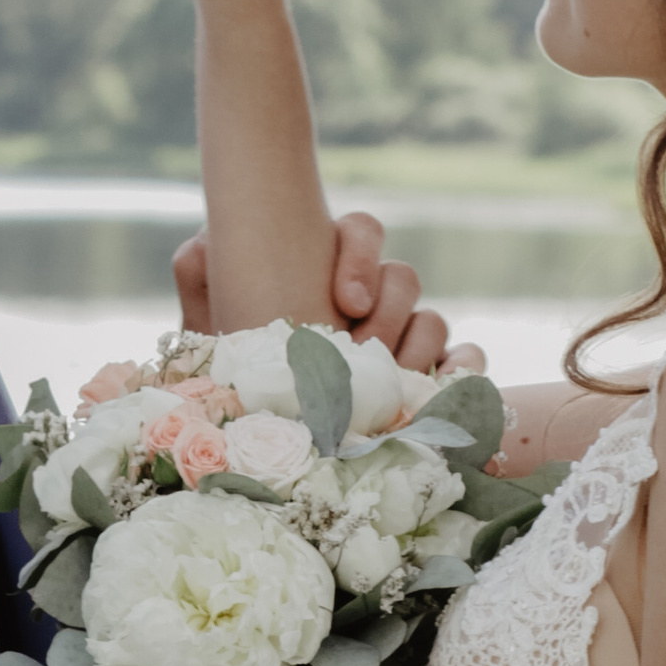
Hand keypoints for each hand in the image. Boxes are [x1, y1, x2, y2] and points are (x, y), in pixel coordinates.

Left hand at [173, 216, 467, 374]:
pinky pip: (465, 364)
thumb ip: (200, 275)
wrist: (249, 433)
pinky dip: (465, 370)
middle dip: (390, 313)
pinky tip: (447, 387)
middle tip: (364, 352)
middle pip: (404, 279)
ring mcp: (402, 345)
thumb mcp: (207, 323)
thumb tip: (203, 245)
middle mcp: (370, 304)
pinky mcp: (426, 386)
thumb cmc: (233, 375)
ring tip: (392, 386)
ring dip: (419, 349)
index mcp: (324, 275)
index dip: (363, 252)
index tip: (348, 300)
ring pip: (434, 322)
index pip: (363, 233)